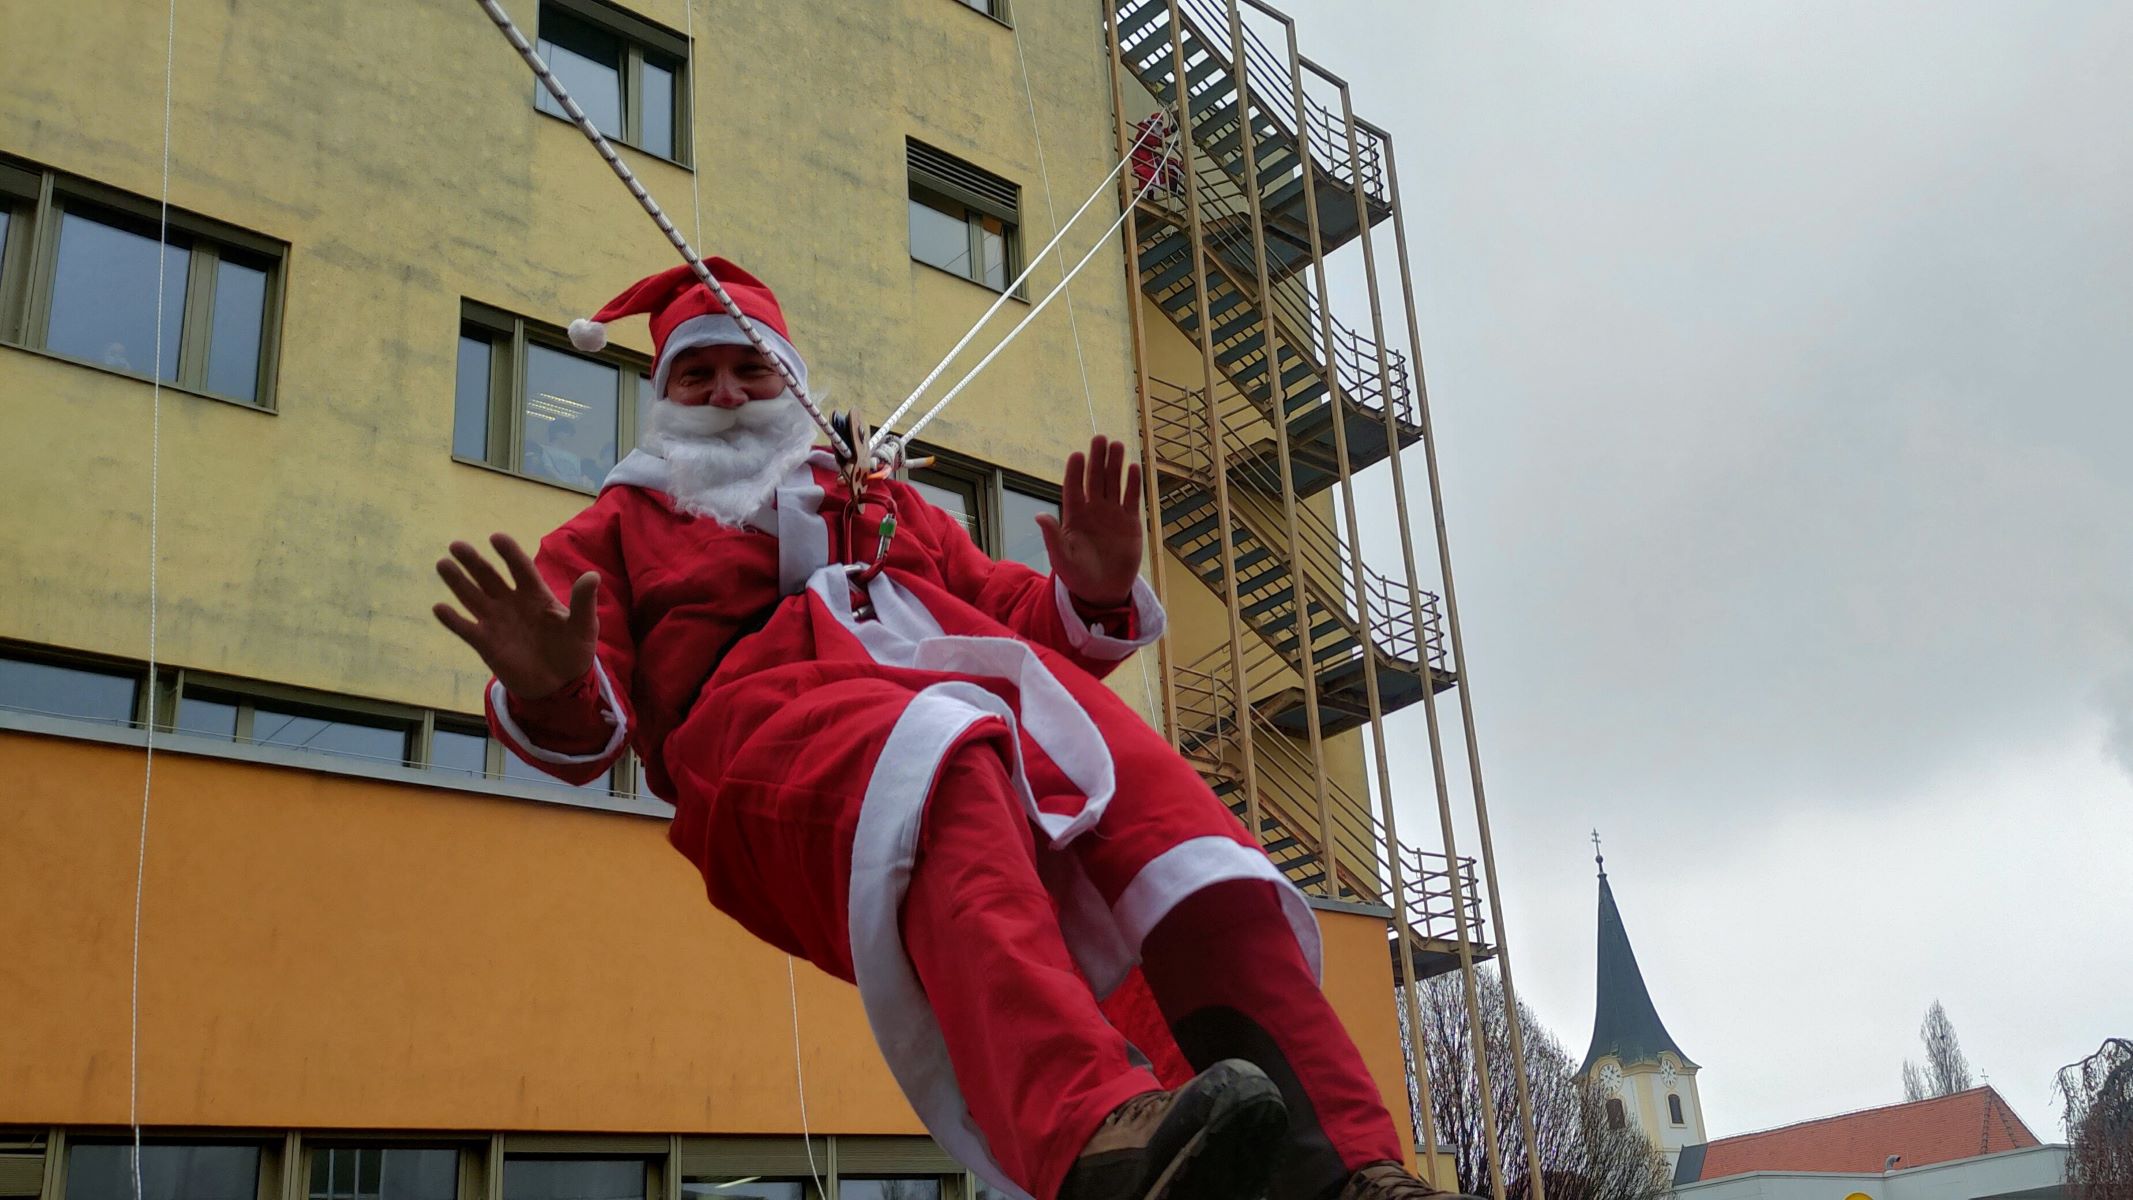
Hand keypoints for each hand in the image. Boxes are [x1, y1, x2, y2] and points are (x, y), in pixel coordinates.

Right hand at [432, 533, 598, 700]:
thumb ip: (584, 602)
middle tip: (456, 545)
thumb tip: (593, 576)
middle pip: (489, 577)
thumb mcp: (584, 626)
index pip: (519, 568)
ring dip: (457, 582)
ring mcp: (496, 622)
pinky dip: (453, 620)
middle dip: (473, 561)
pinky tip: (440, 607)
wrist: (560, 684)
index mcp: (535, 594)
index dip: (509, 553)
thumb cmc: (573, 650)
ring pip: (472, 597)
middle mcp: (511, 603)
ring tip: (443, 564)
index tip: (496, 538)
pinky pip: (466, 629)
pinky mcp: (486, 643)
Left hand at [1036, 435, 1144, 608]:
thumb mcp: (1061, 557)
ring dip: (1115, 465)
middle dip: (1097, 459)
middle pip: (1095, 479)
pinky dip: (1133, 484)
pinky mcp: (1130, 522)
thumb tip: (1039, 515)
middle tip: (1100, 438)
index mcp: (1074, 516)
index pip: (1073, 488)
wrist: (1102, 590)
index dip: (1075, 472)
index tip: (1077, 455)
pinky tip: (1133, 467)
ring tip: (1117, 445)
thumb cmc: (1077, 575)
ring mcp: (1112, 514)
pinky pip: (1131, 498)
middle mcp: (1093, 510)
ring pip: (1113, 484)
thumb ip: (1052, 536)